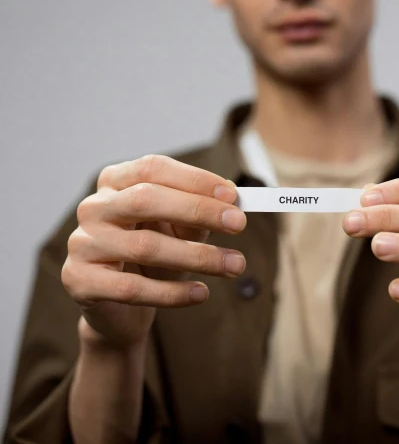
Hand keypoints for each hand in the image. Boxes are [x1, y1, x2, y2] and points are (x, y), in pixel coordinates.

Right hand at [62, 154, 246, 349]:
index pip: (153, 168)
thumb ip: (198, 211)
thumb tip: (230, 198)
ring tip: (235, 264)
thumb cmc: (153, 257)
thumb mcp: (177, 228)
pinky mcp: (80, 281)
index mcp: (114, 181)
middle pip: (146, 199)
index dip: (194, 179)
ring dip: (198, 256)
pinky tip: (201, 294)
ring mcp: (83, 243)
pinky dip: (172, 292)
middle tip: (239, 224)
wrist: (119, 309)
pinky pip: (132, 288)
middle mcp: (94, 207)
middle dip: (198, 210)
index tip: (232, 194)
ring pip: (145, 246)